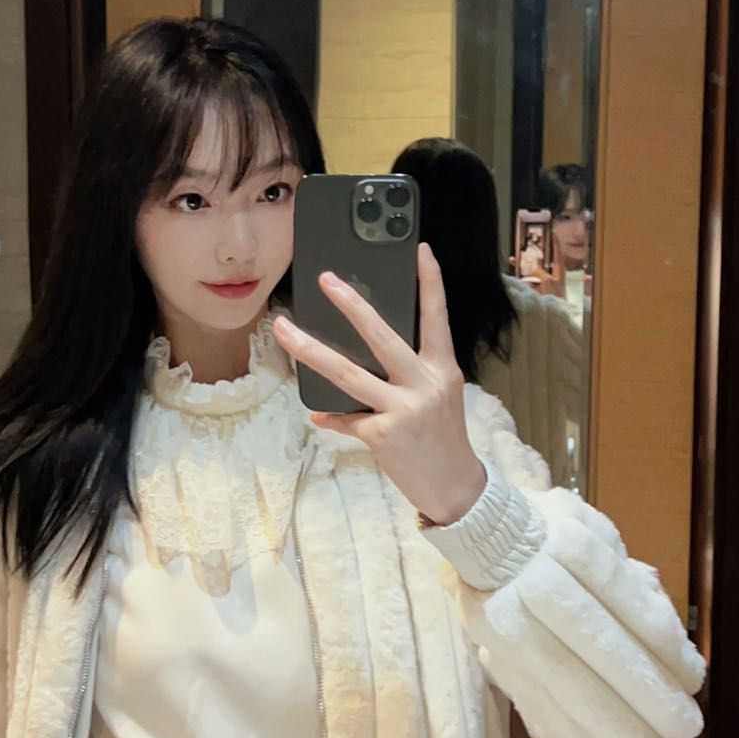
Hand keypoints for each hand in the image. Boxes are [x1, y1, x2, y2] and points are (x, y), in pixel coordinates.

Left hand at [272, 242, 486, 525]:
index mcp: (441, 369)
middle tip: (326, 280)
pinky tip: (318, 414)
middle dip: (352, 306)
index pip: (437, 318)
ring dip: (310, 350)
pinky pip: (346, 419)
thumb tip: (367, 353)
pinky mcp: (383, 435)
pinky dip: (331, 417)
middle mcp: (423, 384)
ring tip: (284, 330)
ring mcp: (403, 409)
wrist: (454, 487)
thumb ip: (411, 372)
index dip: (431, 283)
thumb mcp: (438, 396)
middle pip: (382, 337)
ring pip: (347, 373)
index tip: (421, 251)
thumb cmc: (442, 436)